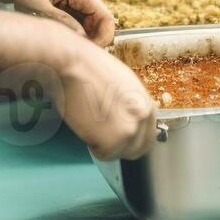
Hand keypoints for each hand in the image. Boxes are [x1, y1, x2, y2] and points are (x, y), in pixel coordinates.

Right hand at [0, 12, 157, 159]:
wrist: (71, 64)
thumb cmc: (87, 70)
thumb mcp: (122, 85)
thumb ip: (130, 105)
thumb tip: (128, 120)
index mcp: (146, 102)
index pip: (148, 134)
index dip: (131, 138)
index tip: (118, 138)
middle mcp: (144, 115)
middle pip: (139, 148)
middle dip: (120, 146)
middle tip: (102, 137)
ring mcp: (131, 128)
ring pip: (120, 153)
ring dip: (104, 145)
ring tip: (91, 125)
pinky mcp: (115, 139)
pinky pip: (105, 155)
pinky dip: (92, 146)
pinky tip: (85, 127)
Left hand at [3, 0, 115, 43]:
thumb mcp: (38, 5)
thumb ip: (61, 21)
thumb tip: (81, 37)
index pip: (105, 17)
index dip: (103, 36)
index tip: (89, 51)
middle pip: (99, 22)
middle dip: (93, 39)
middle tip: (76, 53)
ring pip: (89, 23)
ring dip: (82, 36)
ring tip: (66, 47)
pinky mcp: (65, 4)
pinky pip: (77, 21)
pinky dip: (73, 32)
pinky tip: (60, 39)